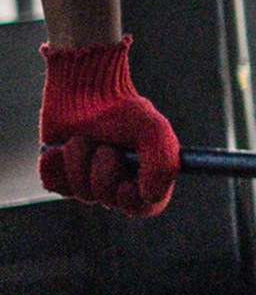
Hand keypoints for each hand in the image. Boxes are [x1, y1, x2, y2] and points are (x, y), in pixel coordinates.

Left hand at [39, 38, 179, 216]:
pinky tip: (59, 148)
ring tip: (83, 138)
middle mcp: (116, 181)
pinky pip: (53, 184)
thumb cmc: (123, 108)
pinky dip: (55, 166)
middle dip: (103, 170)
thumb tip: (151, 196)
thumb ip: (163, 166)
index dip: (133, 201)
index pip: (142, 207)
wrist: (84, 87)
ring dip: (79, 161)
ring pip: (78, 190)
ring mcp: (85, 178)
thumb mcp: (153, 131)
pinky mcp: (60, 172)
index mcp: (145, 175)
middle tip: (106, 146)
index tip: (128, 184)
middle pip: (106, 199)